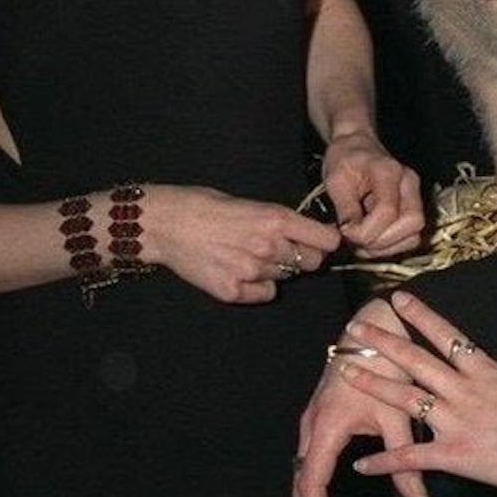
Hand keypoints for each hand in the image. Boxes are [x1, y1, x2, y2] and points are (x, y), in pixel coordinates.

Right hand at [142, 184, 341, 302]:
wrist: (168, 223)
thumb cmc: (208, 205)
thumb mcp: (252, 203)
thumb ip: (280, 222)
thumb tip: (305, 235)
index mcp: (277, 219)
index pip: (326, 240)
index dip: (328, 241)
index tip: (325, 241)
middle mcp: (269, 247)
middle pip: (311, 263)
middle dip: (303, 256)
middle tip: (283, 248)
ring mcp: (251, 272)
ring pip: (286, 277)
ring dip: (276, 268)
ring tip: (249, 253)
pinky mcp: (233, 292)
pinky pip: (264, 293)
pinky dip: (258, 286)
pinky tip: (238, 270)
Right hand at [294, 296, 424, 496]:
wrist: (373, 324)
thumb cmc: (387, 362)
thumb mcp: (400, 412)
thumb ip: (406, 458)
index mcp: (327, 426)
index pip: (313, 485)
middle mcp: (313, 427)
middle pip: (306, 487)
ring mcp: (313, 423)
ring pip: (308, 476)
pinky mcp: (320, 420)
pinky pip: (314, 462)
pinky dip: (323, 489)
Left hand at [321, 133, 423, 257]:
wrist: (356, 145)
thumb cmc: (344, 158)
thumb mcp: (335, 179)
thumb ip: (345, 207)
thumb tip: (351, 234)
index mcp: (389, 172)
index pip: (388, 211)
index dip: (366, 230)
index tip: (346, 232)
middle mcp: (408, 183)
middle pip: (412, 224)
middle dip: (381, 241)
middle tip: (356, 241)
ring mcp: (414, 196)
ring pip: (414, 234)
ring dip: (388, 247)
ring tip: (362, 242)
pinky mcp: (412, 207)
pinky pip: (411, 237)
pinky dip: (392, 246)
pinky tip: (372, 240)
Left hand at [340, 290, 496, 496]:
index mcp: (486, 370)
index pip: (447, 335)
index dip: (421, 315)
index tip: (400, 297)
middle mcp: (465, 388)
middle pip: (416, 358)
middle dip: (383, 341)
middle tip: (354, 325)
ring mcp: (457, 419)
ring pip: (405, 397)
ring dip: (373, 385)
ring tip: (345, 374)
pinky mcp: (456, 453)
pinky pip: (412, 456)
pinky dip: (384, 461)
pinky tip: (362, 464)